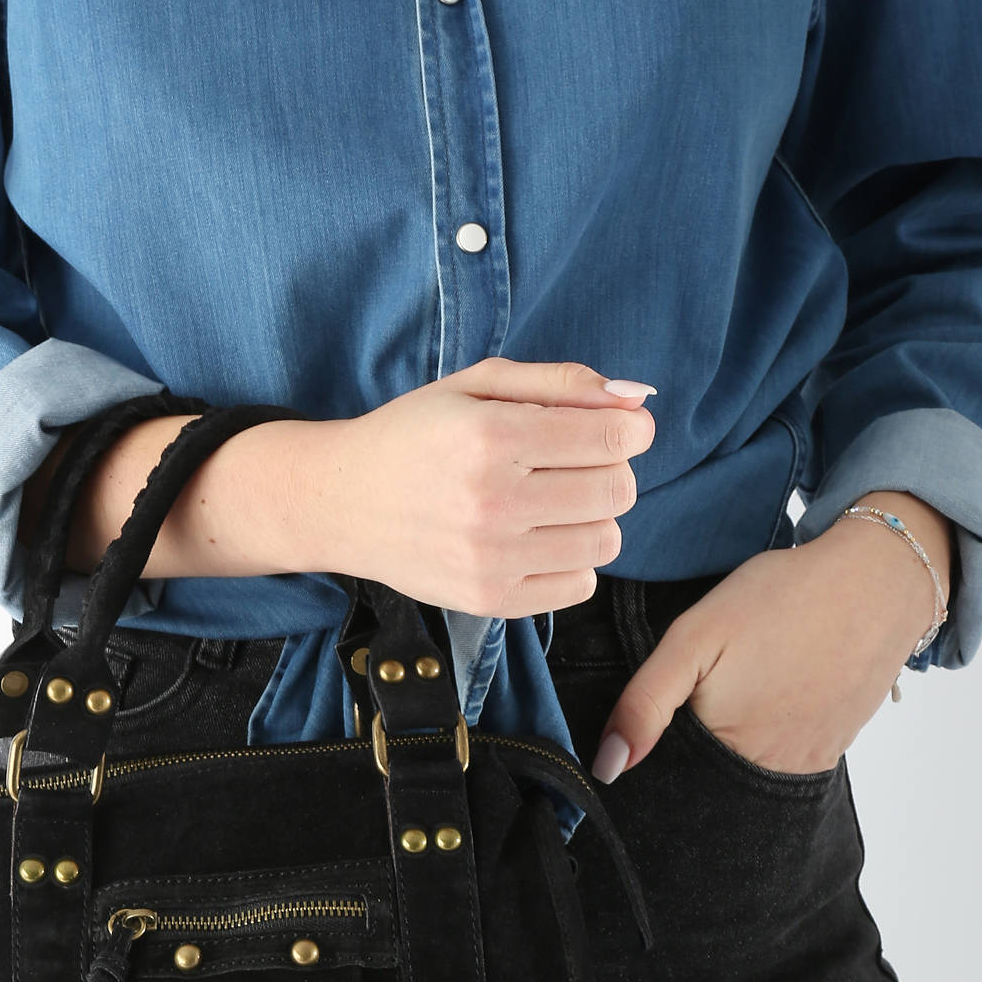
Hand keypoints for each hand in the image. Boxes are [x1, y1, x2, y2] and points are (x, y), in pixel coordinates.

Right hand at [292, 357, 655, 614]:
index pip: (612, 439)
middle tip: (577, 466)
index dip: (630, 430)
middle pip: (617, 491)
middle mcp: (493, 500)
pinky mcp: (489, 599)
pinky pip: (580, 585)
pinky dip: (573, 561)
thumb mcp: (476, 385)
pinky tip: (538, 540)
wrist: (342, 502)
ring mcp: (491, 558)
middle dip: (612, 471)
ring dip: (594, 518)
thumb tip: (638, 400)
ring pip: (606, 541)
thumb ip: (560, 382)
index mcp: (491, 436)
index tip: (618, 429)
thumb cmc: (414, 435)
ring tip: (554, 504)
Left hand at [589, 489, 954, 781]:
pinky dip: (765, 740)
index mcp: (725, 750)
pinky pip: (782, 762)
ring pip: (744, 773)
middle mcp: (768, 773)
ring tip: (743, 689)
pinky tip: (769, 698)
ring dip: (731, 746)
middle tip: (712, 687)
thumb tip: (607, 767)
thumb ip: (645, 703)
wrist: (879, 579)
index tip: (659, 716)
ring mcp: (804, 765)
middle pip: (707, 779)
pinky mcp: (831, 750)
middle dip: (691, 752)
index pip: (668, 777)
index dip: (654, 751)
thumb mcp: (694, 638)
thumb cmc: (781, 599)